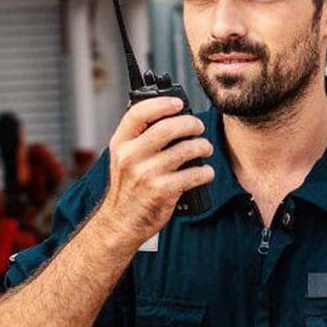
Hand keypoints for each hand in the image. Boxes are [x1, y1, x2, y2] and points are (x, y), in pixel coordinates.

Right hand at [97, 97, 214, 250]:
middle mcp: (131, 157)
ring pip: (185, 150)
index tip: (178, 103)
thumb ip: (138, 138)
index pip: (138, 113)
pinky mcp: (162, 191)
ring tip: (205, 148)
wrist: (120, 222)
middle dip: (190, 124)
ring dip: (202, 146)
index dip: (161, 103)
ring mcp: (146, 174)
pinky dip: (205, 172)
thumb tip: (168, 115)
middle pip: (167, 128)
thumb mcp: (122, 159)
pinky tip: (206, 172)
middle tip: (198, 127)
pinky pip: (193, 175)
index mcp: (121, 144)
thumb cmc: (127, 189)